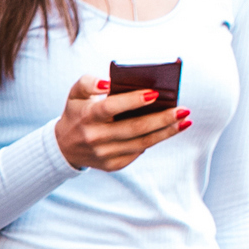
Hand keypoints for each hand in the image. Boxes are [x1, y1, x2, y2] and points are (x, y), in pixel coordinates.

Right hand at [57, 76, 189, 173]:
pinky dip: (155, 140)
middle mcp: (95, 137)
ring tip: (185, 120)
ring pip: (142, 142)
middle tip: (183, 109)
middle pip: (134, 128)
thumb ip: (89, 82)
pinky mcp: (112, 165)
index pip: (111, 107)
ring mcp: (104, 154)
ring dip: (166, 132)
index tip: (154, 93)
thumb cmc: (77, 112)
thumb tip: (109, 82)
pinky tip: (169, 131)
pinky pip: (139, 152)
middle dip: (162, 118)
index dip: (133, 100)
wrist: (64, 147)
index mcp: (87, 116)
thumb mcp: (75, 93)